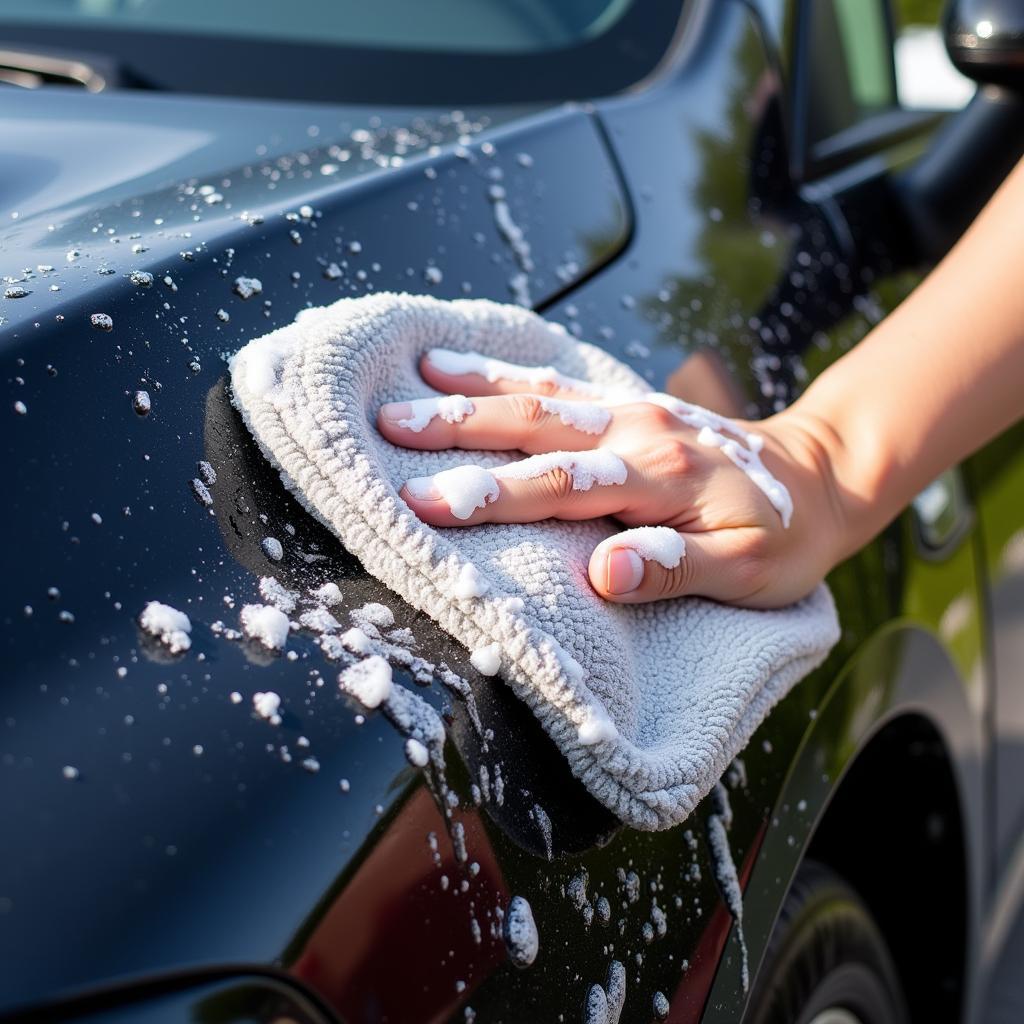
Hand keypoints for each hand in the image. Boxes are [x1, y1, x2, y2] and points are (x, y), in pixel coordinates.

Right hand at [377, 351, 846, 607]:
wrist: (818, 475)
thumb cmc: (783, 536)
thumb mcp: (747, 572)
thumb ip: (674, 569)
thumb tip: (603, 575)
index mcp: (661, 475)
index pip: (560, 488)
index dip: (490, 495)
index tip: (424, 503)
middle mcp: (638, 430)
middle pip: (536, 425)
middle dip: (458, 427)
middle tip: (389, 428)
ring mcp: (631, 410)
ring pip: (541, 394)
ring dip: (472, 389)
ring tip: (409, 384)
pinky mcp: (627, 404)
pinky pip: (560, 382)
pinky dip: (507, 371)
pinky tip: (463, 365)